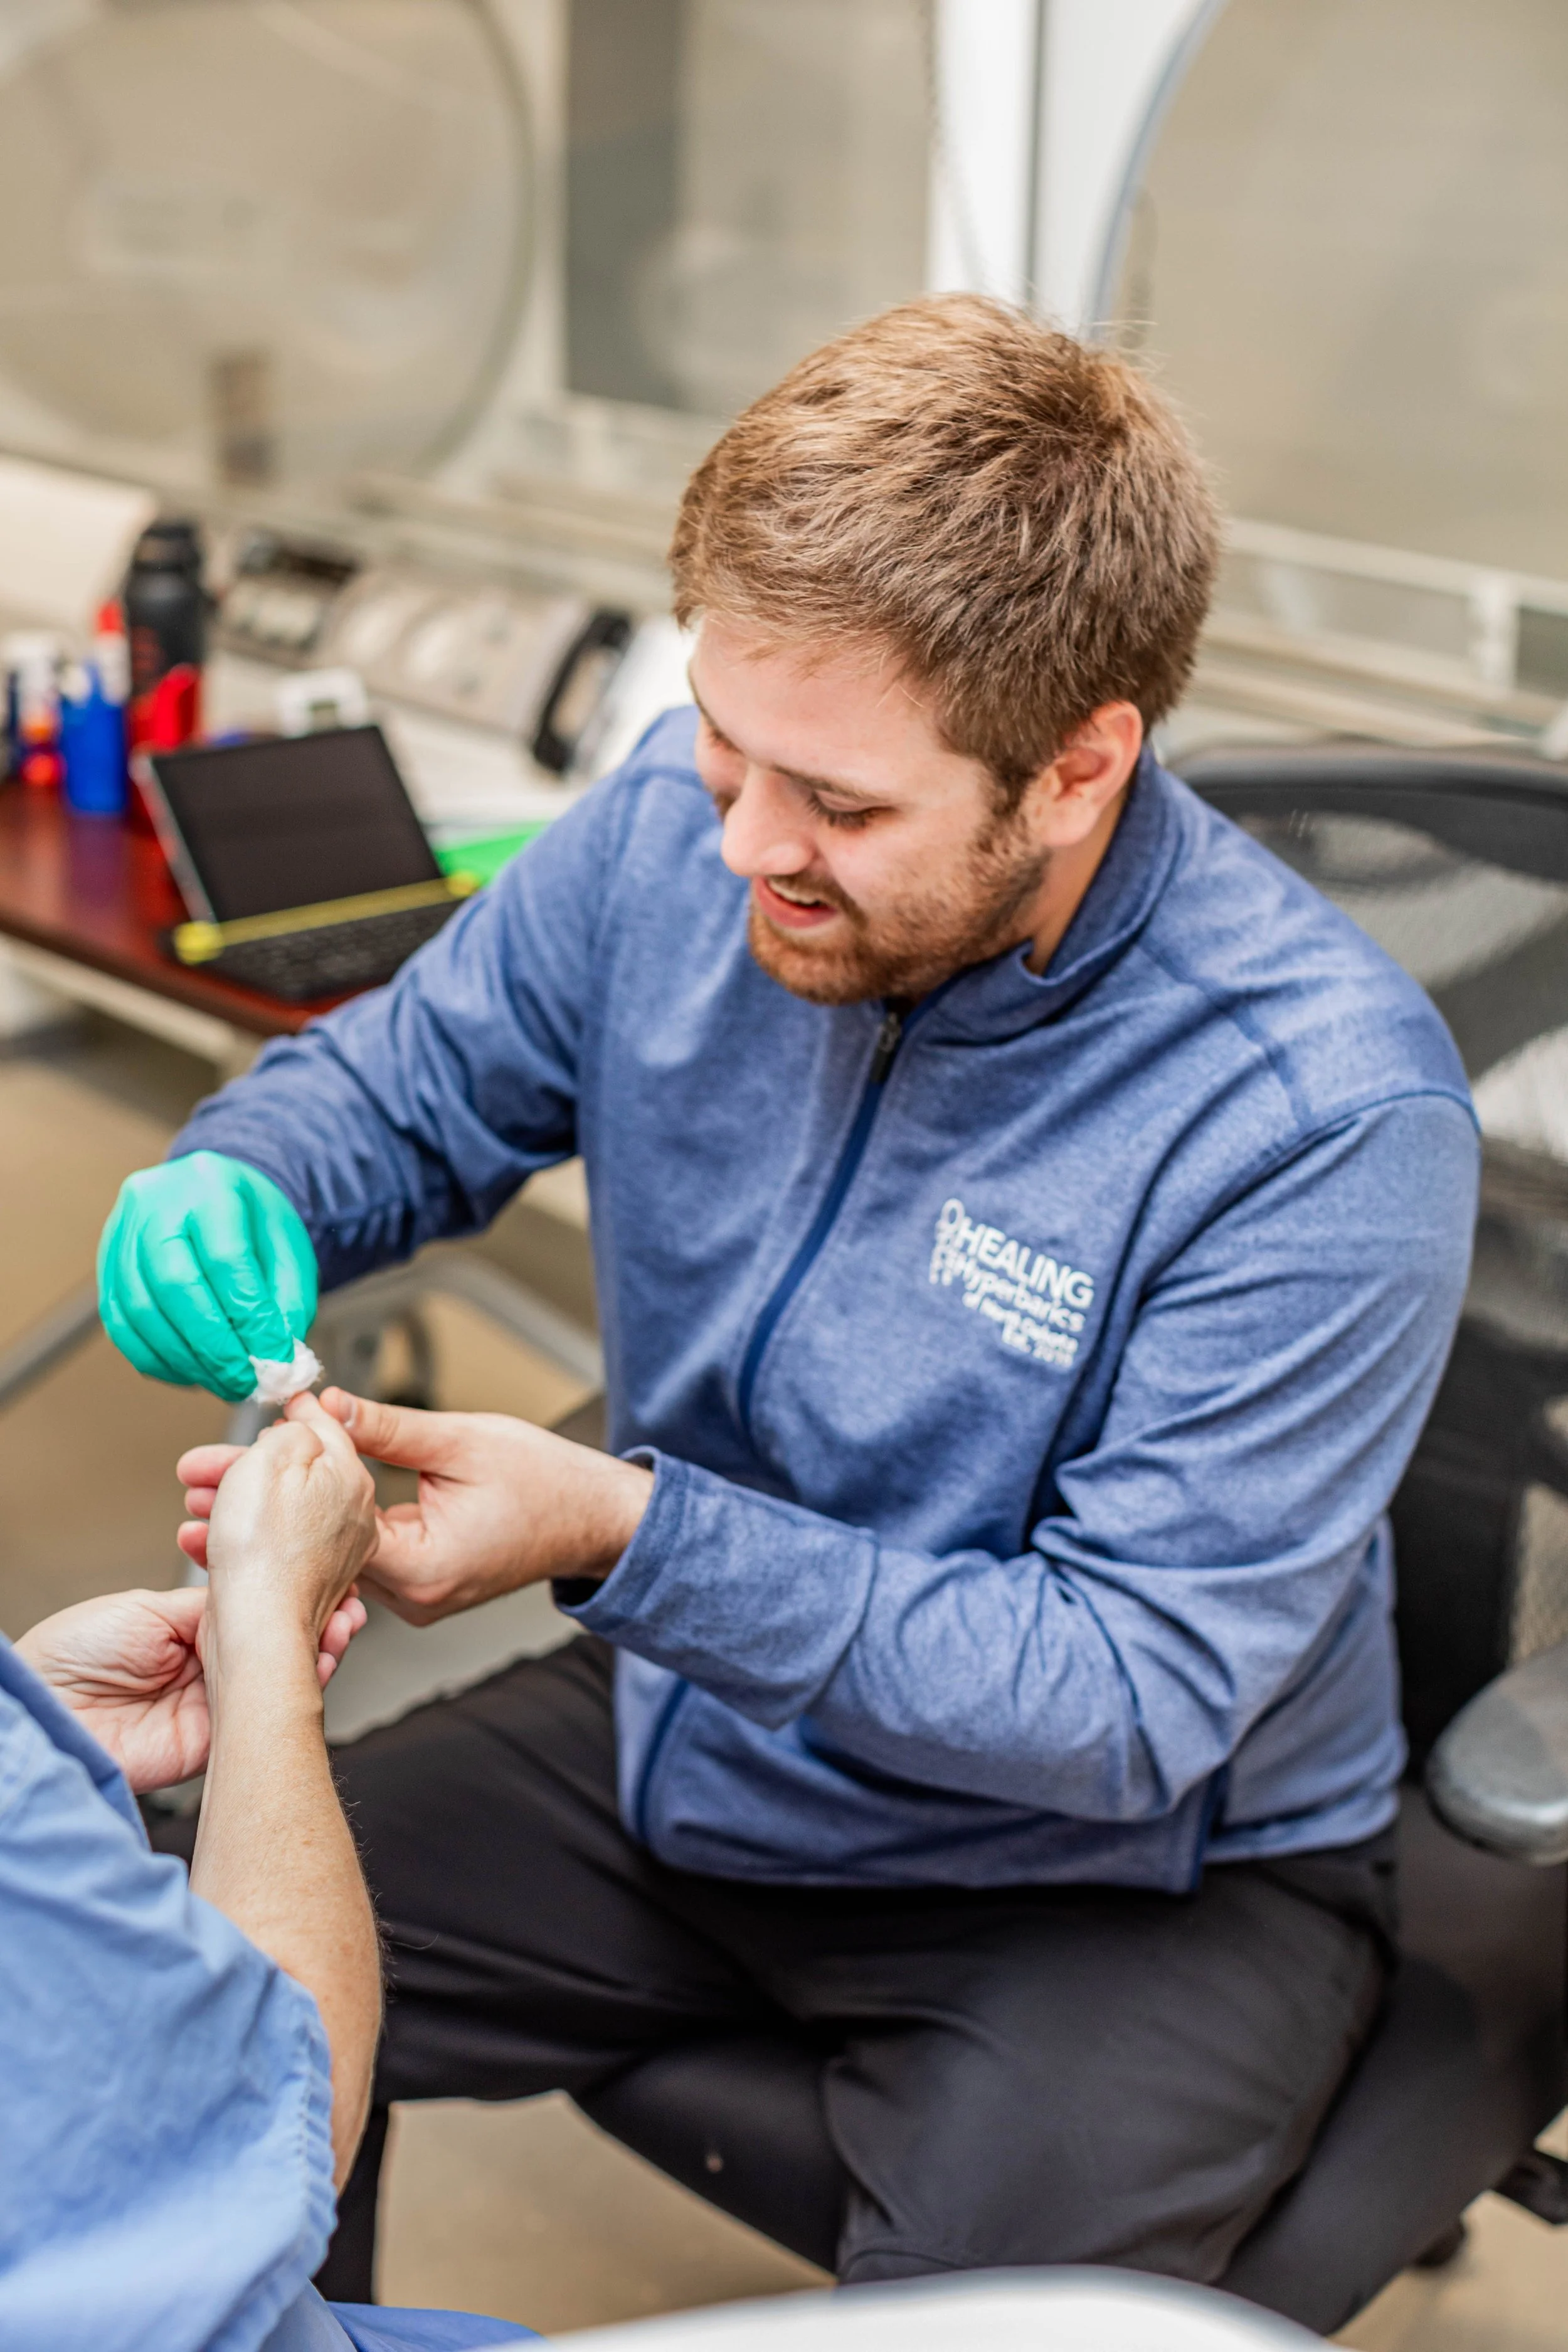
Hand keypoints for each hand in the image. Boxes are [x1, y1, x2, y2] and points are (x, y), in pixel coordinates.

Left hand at [14, 1586, 366, 1792]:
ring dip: (319, 1654)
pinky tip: (321, 1664)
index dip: (291, 1598)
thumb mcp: (150, 1609)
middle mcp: (207, 1669)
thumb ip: (209, 1606)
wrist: (44, 1705)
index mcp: (190, 1630)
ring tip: (344, 1626)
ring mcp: (213, 1707)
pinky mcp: (212, 1745)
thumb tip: (257, 1595)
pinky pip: (263, 1722)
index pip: (256, 1612)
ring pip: (280, 1683)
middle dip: (318, 1623)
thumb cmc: (75, 1651)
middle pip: (277, 1647)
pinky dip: (297, 1695)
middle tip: (348, 1605)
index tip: (327, 1579)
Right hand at [97, 1151, 317, 1399]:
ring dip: (184, 1360)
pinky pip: (120, 1324)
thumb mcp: (288, 1244)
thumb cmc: (252, 1220)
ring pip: (140, 1310)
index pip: (226, 1259)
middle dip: (213, 1346)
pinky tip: (189, 1373)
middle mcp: (155, 1203)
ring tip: (222, 1384)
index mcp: (211, 1185)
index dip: (249, 1316)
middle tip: (244, 1382)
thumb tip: (278, 1357)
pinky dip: (156, 1359)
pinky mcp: (105, 1265)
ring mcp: (121, 1233)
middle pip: (174, 1285)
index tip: (273, 1358)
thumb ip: (289, 1298)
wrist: (209, 1190)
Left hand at [179, 1390, 652, 1624]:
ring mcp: (415, 1597)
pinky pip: (357, 1560)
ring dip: (282, 1522)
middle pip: (313, 1551)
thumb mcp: (462, 1439)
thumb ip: (384, 1428)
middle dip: (254, 1513)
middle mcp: (411, 1597)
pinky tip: (283, 1506)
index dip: (267, 1493)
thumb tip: (320, 1406)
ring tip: (214, 1496)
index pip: (323, 1530)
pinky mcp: (421, 1584)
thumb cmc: (549, 1483)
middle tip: (192, 1481)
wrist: (599, 1520)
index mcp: (420, 1568)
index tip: (213, 1469)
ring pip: (330, 1557)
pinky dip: (320, 1530)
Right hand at [203, 1392, 377, 1649]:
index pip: (325, 1431)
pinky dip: (235, 1539)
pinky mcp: (308, 1584)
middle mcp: (351, 1517)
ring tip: (193, 1501)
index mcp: (351, 1479)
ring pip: (276, 1512)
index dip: (295, 1414)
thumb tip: (307, 1420)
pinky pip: (269, 1548)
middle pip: (294, 1473)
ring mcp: (333, 1554)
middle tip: (201, 1464)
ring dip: (230, 1502)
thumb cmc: (264, 1550)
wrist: (257, 1632)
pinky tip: (202, 1540)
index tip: (281, 1404)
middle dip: (243, 1464)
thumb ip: (295, 1431)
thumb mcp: (273, 1458)